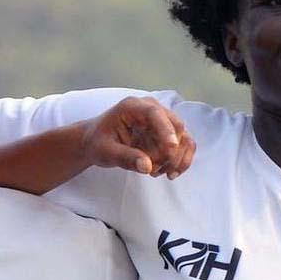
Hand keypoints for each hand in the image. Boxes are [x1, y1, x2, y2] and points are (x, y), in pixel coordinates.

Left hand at [81, 97, 195, 178]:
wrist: (96, 142)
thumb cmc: (98, 143)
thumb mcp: (106, 152)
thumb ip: (125, 158)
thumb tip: (147, 166)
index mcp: (132, 107)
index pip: (155, 114)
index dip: (165, 130)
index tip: (171, 150)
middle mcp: (151, 108)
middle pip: (176, 126)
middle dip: (170, 152)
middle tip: (152, 171)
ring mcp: (162, 120)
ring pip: (184, 138)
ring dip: (176, 159)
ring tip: (156, 173)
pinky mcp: (168, 132)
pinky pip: (184, 146)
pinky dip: (180, 161)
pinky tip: (167, 173)